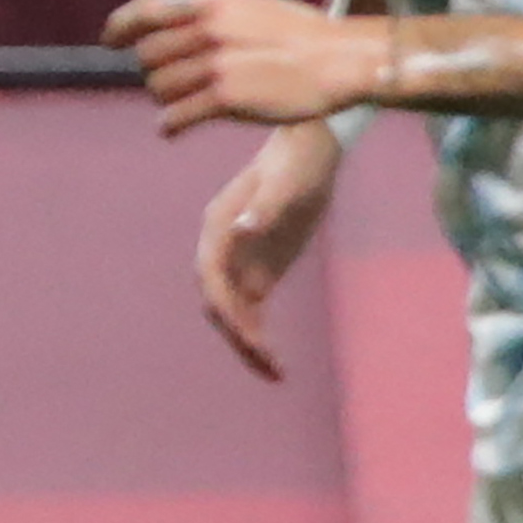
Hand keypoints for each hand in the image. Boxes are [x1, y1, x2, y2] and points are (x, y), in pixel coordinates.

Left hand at [103, 0, 387, 135]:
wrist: (342, 61)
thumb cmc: (302, 31)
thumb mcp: (252, 1)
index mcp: (212, 3)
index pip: (144, 10)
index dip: (119, 26)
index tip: (110, 41)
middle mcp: (208, 29)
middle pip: (148, 55)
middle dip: (154, 70)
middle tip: (173, 81)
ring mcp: (215, 64)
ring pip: (159, 87)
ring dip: (165, 99)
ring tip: (182, 103)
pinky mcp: (226, 98)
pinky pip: (177, 116)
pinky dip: (170, 125)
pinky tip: (173, 129)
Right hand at [193, 120, 343, 379]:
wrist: (309, 148)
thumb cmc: (298, 162)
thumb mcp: (287, 183)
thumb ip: (264, 206)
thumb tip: (241, 228)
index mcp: (218, 229)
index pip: (213, 280)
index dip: (228, 310)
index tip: (251, 337)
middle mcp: (221, 250)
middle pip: (220, 304)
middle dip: (239, 337)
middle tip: (270, 367)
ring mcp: (238, 262)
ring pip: (234, 313)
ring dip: (249, 344)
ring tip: (276, 374)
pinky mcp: (258, 270)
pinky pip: (252, 311)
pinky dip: (259, 336)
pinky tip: (276, 362)